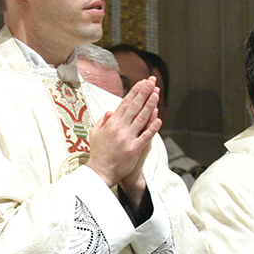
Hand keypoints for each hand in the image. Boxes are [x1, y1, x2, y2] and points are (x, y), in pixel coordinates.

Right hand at [87, 78, 161, 196]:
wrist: (100, 171)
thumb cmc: (98, 153)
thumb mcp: (95, 134)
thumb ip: (102, 122)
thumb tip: (110, 111)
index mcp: (111, 124)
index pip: (124, 104)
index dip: (134, 92)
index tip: (142, 83)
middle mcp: (119, 128)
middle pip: (134, 107)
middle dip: (144, 93)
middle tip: (152, 82)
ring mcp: (127, 138)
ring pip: (141, 118)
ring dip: (150, 105)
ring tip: (157, 94)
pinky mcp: (134, 149)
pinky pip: (145, 136)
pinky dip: (152, 127)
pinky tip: (158, 119)